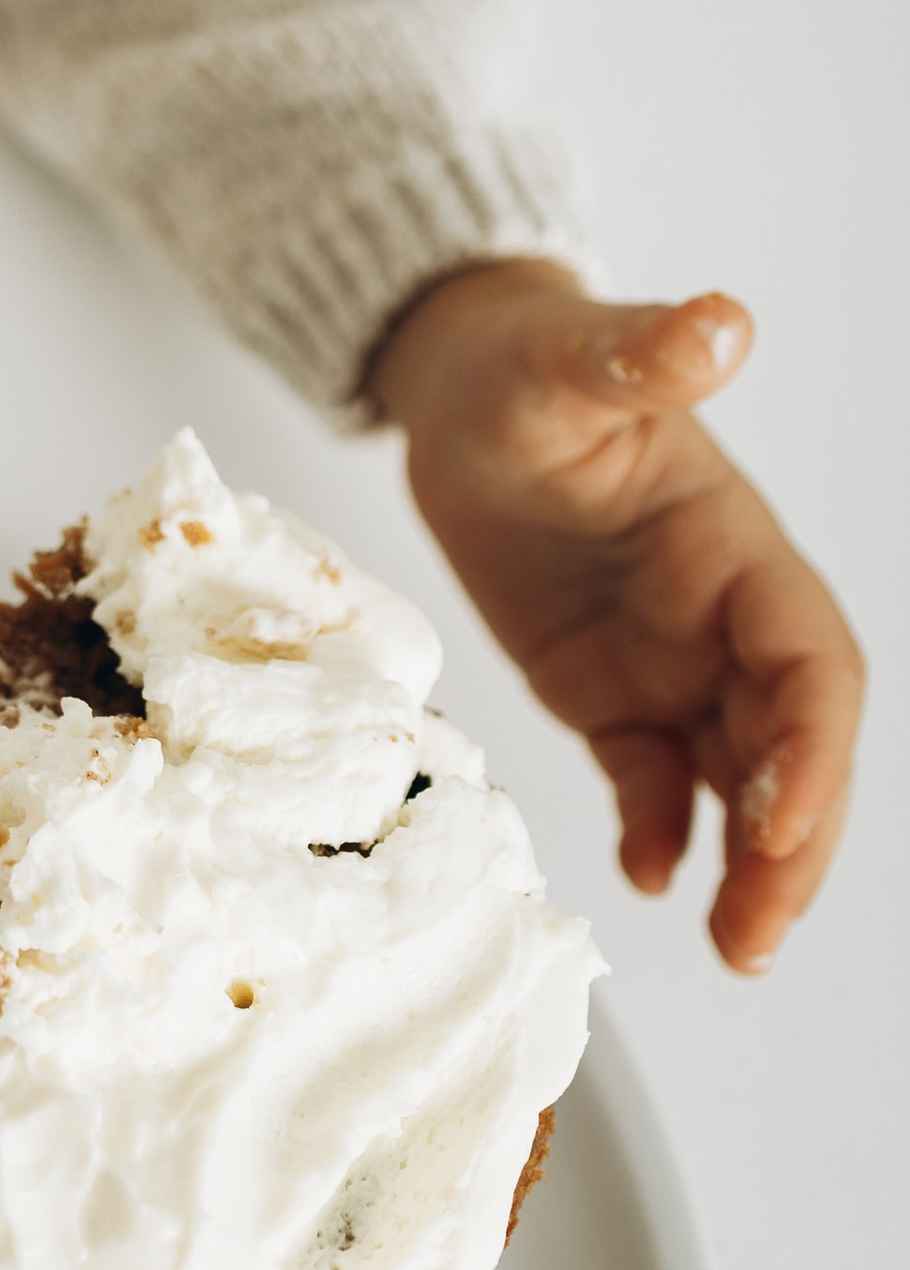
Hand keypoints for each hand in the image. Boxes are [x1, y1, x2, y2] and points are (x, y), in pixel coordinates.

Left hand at [370, 259, 860, 970]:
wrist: (459, 388)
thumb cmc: (523, 362)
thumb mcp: (568, 356)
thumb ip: (642, 353)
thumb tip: (720, 322)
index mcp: (734, 545)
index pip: (810, 661)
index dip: (810, 746)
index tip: (782, 819)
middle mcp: (721, 614)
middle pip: (791, 746)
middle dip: (793, 844)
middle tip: (759, 935)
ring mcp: (669, 659)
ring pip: (736, 782)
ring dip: (751, 865)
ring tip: (737, 947)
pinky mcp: (608, 691)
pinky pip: (650, 780)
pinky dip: (658, 834)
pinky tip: (645, 878)